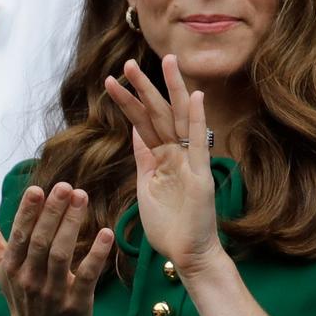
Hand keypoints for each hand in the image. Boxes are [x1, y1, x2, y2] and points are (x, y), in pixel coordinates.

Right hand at [0, 183, 112, 315]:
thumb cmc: (24, 297)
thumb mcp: (4, 271)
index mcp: (12, 268)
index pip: (20, 236)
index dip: (28, 213)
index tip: (38, 189)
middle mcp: (28, 278)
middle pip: (40, 241)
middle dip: (52, 212)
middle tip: (66, 187)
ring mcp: (51, 291)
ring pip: (60, 254)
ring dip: (72, 225)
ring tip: (82, 198)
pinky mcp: (75, 302)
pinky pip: (86, 275)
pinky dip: (96, 254)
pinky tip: (107, 233)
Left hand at [104, 55, 223, 277]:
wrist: (188, 252)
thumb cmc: (169, 225)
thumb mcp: (148, 186)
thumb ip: (144, 158)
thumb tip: (135, 133)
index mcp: (162, 157)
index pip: (144, 122)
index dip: (129, 101)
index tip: (115, 79)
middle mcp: (177, 154)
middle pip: (160, 113)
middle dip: (145, 87)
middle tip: (130, 62)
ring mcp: (190, 162)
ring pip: (177, 120)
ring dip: (169, 92)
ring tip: (162, 63)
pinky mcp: (200, 175)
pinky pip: (197, 144)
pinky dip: (197, 120)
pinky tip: (196, 97)